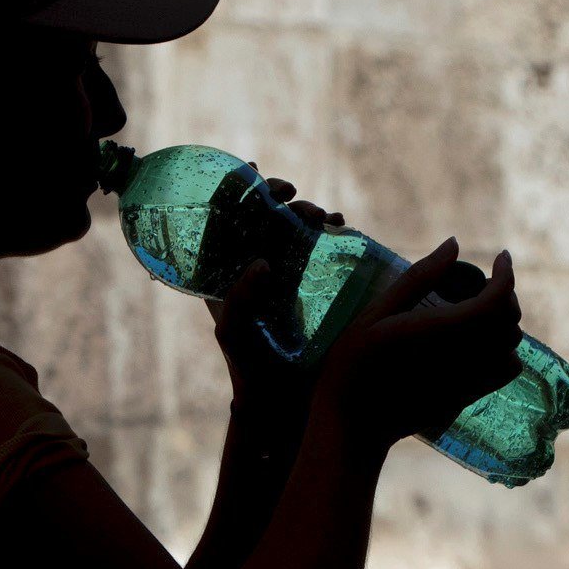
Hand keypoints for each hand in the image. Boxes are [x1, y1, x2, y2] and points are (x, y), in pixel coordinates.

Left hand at [210, 178, 347, 431]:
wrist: (285, 395)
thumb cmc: (249, 364)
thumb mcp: (232, 330)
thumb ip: (237, 297)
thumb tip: (262, 262)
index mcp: (228, 269)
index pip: (228, 219)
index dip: (236, 190)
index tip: (252, 172)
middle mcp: (257, 264)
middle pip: (266, 215)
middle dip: (280, 195)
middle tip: (291, 195)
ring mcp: (289, 271)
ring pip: (296, 225)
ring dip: (309, 210)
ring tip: (322, 216)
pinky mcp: (316, 281)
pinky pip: (324, 245)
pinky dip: (333, 229)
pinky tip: (340, 226)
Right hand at [326, 241, 525, 454]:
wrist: (354, 423)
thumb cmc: (355, 364)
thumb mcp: (377, 312)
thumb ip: (419, 278)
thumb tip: (454, 244)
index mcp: (442, 330)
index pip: (497, 299)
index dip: (506, 274)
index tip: (501, 257)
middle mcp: (464, 356)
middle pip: (509, 319)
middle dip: (504, 294)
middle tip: (481, 282)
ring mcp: (469, 380)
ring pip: (511, 345)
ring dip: (504, 322)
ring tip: (479, 310)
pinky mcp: (467, 397)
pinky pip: (506, 370)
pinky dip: (504, 351)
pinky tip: (480, 342)